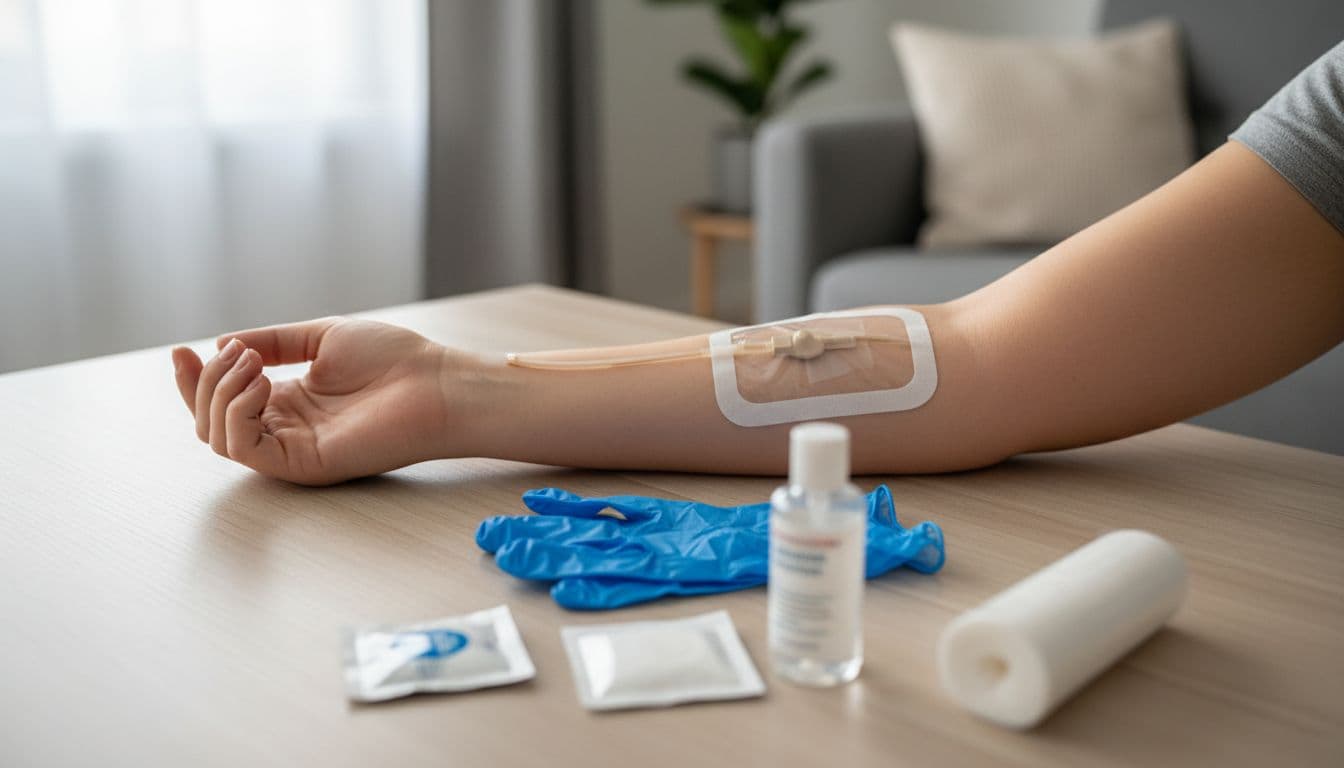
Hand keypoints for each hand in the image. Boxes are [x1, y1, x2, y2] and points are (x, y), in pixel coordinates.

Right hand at [171, 317, 453, 484]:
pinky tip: (262, 383)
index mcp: (288, 402)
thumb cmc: (395, 359)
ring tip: (253, 364)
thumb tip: (223, 345)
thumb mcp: (322, 338)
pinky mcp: (303, 464)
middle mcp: (285, 429)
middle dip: (202, 384)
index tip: (182, 349)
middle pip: (209, 422)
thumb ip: (273, 342)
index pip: (221, 401)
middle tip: (234, 354)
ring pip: (218, 437)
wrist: (436, 381)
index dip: (194, 378)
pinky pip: (245, 449)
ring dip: (220, 394)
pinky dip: (238, 413)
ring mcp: (292, 450)